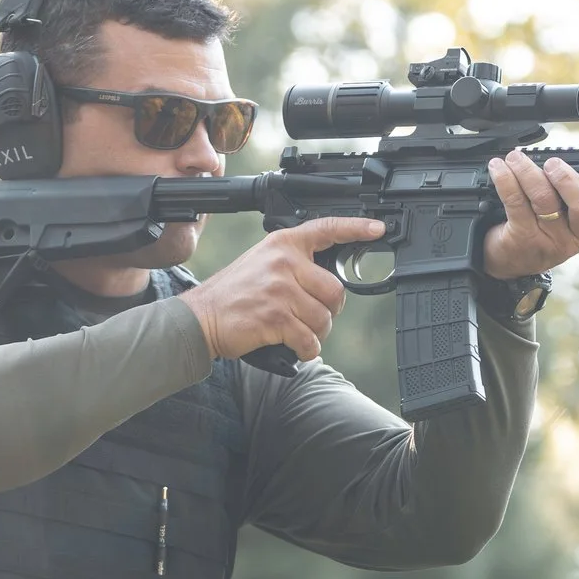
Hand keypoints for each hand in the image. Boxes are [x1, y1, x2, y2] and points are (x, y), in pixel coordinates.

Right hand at [180, 216, 386, 362]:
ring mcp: (280, 290)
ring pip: (324, 319)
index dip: (356, 228)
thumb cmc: (234, 294)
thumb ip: (295, 263)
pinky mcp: (276, 318)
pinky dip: (306, 349)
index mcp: (283, 244)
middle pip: (335, 291)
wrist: (201, 317)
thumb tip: (330, 283)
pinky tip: (293, 346)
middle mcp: (284, 263)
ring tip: (296, 332)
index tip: (377, 229)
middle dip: (329, 311)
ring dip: (316, 333)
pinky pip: (310, 340)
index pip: (326, 229)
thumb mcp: (263, 262)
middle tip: (310, 317)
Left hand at [481, 150, 578, 279]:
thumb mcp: (562, 217)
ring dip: (528, 171)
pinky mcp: (522, 240)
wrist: (505, 261)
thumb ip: (572, 193)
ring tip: (516, 158)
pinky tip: (499, 168)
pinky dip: (506, 179)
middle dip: (568, 179)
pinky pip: (515, 202)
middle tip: (552, 163)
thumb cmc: (537, 227)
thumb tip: (564, 158)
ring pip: (544, 200)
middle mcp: (575, 238)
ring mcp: (549, 242)